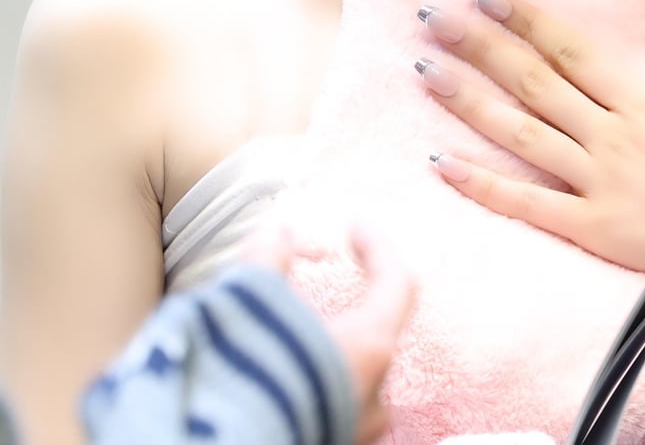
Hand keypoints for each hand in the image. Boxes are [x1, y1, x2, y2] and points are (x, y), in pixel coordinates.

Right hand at [242, 219, 415, 444]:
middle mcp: (373, 396)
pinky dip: (317, 382)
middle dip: (349, 303)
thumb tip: (279, 233)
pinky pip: (335, 408)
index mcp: (368, 348)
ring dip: (330, 348)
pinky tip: (282, 377)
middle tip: (316, 283)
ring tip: (291, 335)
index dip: (378, 247)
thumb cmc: (241, 380)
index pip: (397, 282)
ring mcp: (355, 433)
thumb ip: (269, 259)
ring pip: (354, 376)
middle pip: (376, 332)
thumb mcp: (251, 302)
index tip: (352, 226)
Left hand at [417, 0, 644, 281]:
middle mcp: (611, 136)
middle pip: (533, 83)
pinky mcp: (591, 229)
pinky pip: (526, 205)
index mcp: (641, 101)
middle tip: (433, 17)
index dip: (524, 19)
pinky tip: (440, 163)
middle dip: (480, 46)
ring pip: (520, 135)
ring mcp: (597, 183)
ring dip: (470, 102)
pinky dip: (482, 184)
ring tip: (425, 72)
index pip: (569, 50)